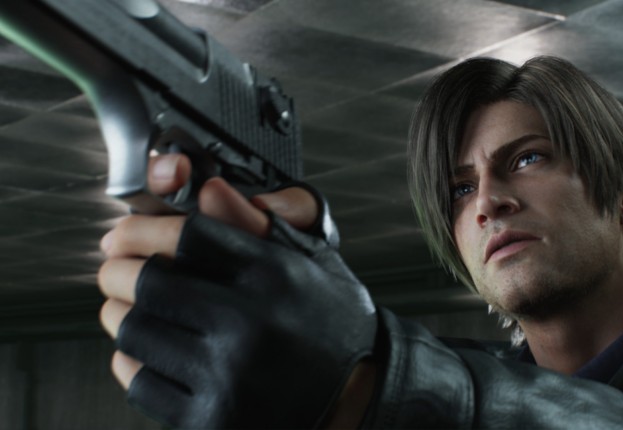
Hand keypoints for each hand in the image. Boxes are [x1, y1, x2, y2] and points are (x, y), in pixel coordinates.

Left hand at [98, 154, 376, 427]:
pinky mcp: (209, 418)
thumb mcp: (312, 262)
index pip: (186, 236)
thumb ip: (260, 224)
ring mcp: (227, 377)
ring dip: (120, 312)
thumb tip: (209, 190)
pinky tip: (151, 349)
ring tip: (133, 306)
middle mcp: (249, 325)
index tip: (125, 232)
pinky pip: (139, 380)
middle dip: (117, 269)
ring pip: (133, 330)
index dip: (141, 228)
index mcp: (275, 277)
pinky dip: (133, 358)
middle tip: (118, 268)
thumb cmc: (331, 324)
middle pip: (146, 281)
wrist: (354, 398)